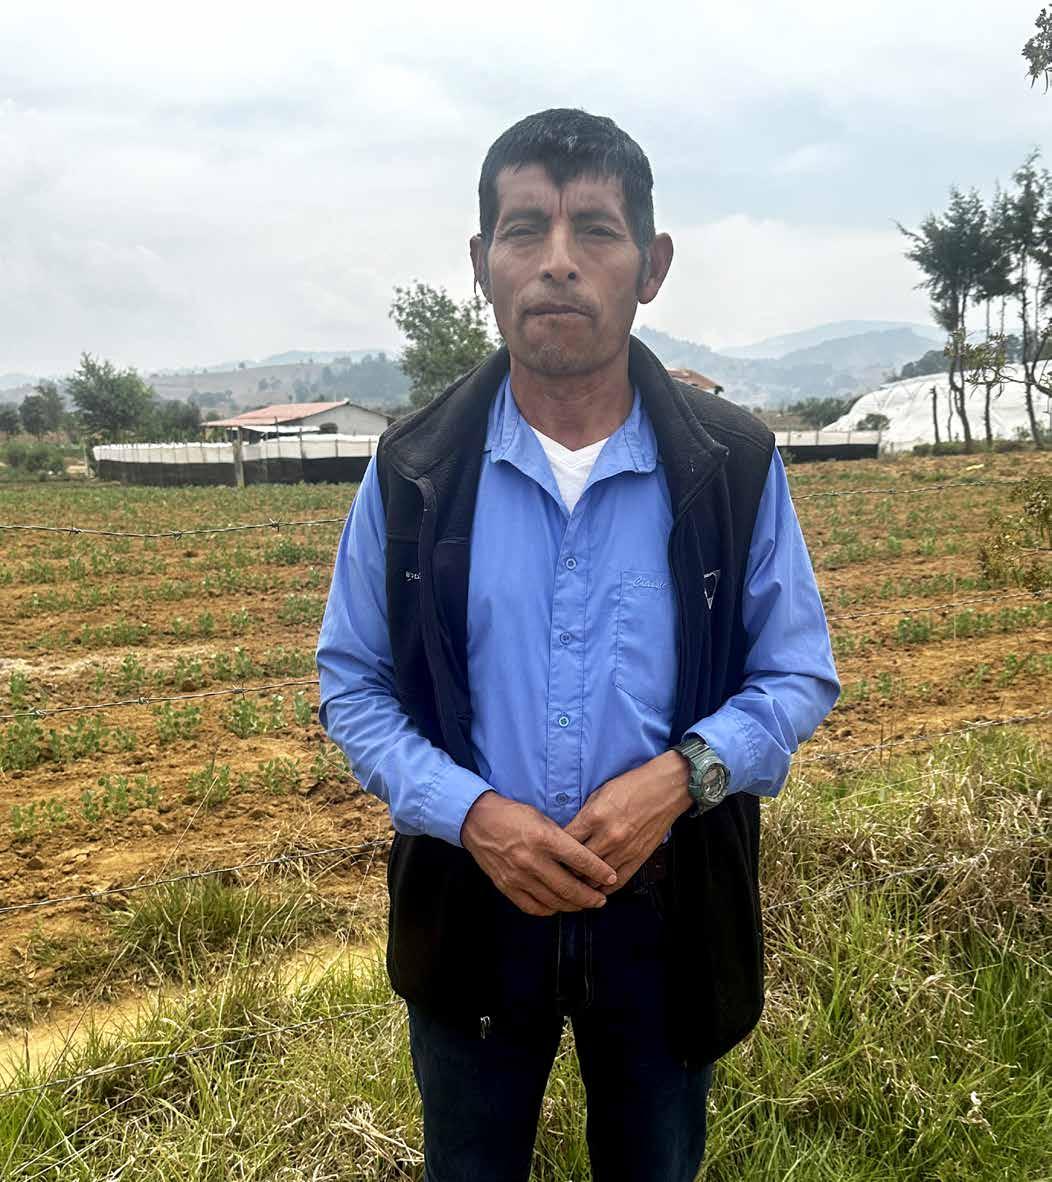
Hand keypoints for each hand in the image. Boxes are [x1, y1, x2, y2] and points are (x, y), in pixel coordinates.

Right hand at [461, 790, 617, 916]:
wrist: (478, 821)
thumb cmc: (514, 815)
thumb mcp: (542, 818)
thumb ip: (562, 839)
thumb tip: (585, 859)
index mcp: (544, 837)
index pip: (579, 859)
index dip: (599, 871)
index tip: (611, 878)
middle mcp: (531, 859)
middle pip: (569, 886)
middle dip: (590, 896)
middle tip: (601, 900)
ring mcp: (518, 875)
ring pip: (553, 900)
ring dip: (573, 905)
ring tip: (584, 905)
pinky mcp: (506, 886)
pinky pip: (533, 907)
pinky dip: (549, 910)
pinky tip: (558, 906)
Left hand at [564, 751, 692, 893]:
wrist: (665, 789)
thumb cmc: (632, 787)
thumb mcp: (599, 794)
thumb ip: (583, 816)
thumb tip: (567, 834)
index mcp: (595, 816)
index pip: (565, 843)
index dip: (554, 851)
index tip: (548, 855)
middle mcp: (608, 836)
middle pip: (577, 865)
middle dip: (565, 869)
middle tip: (556, 873)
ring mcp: (624, 850)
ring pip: (595, 878)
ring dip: (583, 882)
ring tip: (573, 884)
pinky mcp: (638, 859)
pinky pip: (617, 882)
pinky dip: (604, 888)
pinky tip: (595, 887)